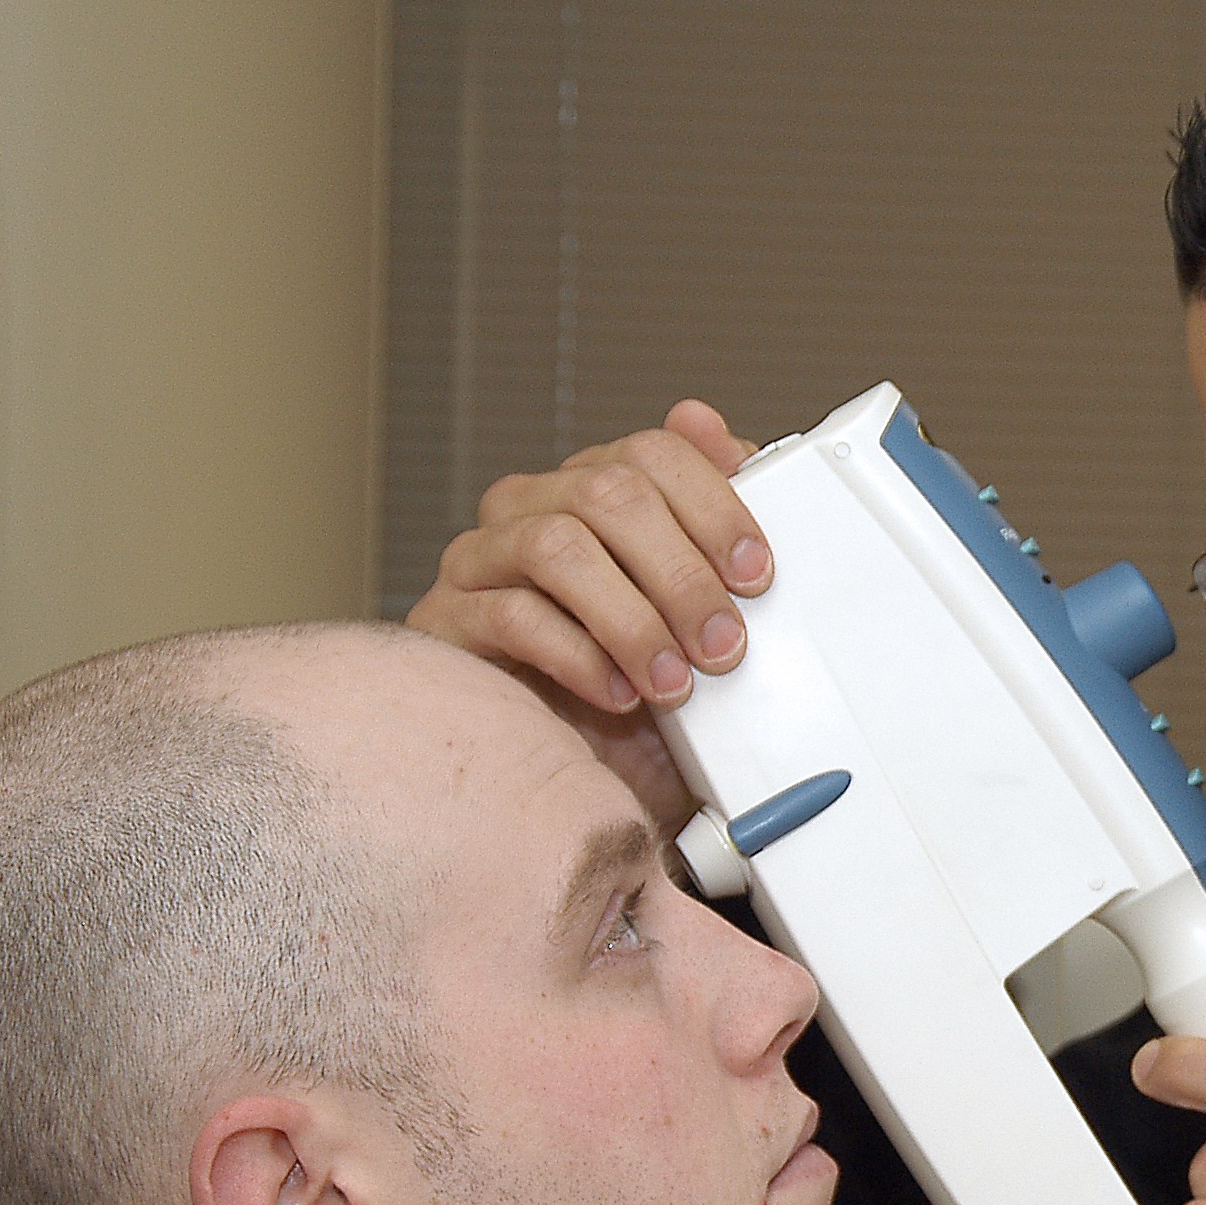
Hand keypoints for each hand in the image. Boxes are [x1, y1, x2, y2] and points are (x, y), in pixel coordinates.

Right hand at [406, 400, 769, 822]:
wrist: (579, 771)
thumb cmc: (640, 682)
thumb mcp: (698, 608)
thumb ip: (712, 524)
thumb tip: (719, 433)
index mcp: (595, 487)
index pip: (651, 454)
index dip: (712, 506)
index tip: (756, 573)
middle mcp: (532, 508)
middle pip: (607, 493)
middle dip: (679, 572)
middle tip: (724, 642)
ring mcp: (483, 558)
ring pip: (555, 546)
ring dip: (631, 618)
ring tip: (675, 680)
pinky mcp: (449, 620)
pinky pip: (510, 614)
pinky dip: (579, 656)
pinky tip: (620, 693)